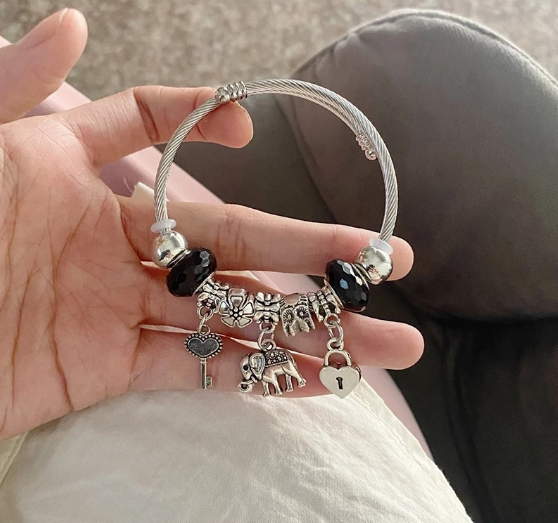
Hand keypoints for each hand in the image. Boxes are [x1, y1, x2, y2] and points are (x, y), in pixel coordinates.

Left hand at [0, 10, 422, 439]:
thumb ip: (11, 86)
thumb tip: (71, 21)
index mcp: (81, 182)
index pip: (159, 146)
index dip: (203, 128)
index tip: (245, 128)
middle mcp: (120, 245)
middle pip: (239, 247)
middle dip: (319, 257)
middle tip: (388, 262)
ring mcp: (125, 310)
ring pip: (236, 317)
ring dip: (312, 330)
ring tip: (385, 340)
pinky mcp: (116, 367)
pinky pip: (203, 370)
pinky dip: (262, 376)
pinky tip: (323, 377)